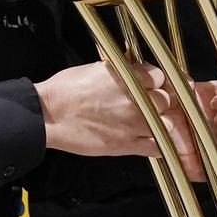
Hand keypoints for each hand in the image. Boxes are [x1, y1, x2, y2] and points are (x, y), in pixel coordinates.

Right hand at [38, 60, 201, 178]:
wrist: (49, 115)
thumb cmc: (66, 90)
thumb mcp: (96, 69)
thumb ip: (121, 71)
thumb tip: (136, 70)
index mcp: (126, 77)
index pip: (159, 76)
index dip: (156, 81)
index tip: (153, 84)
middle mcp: (134, 99)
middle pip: (165, 99)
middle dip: (161, 101)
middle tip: (152, 103)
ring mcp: (132, 124)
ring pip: (167, 123)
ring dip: (162, 121)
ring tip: (153, 121)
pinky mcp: (126, 144)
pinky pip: (157, 147)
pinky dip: (160, 144)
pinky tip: (156, 140)